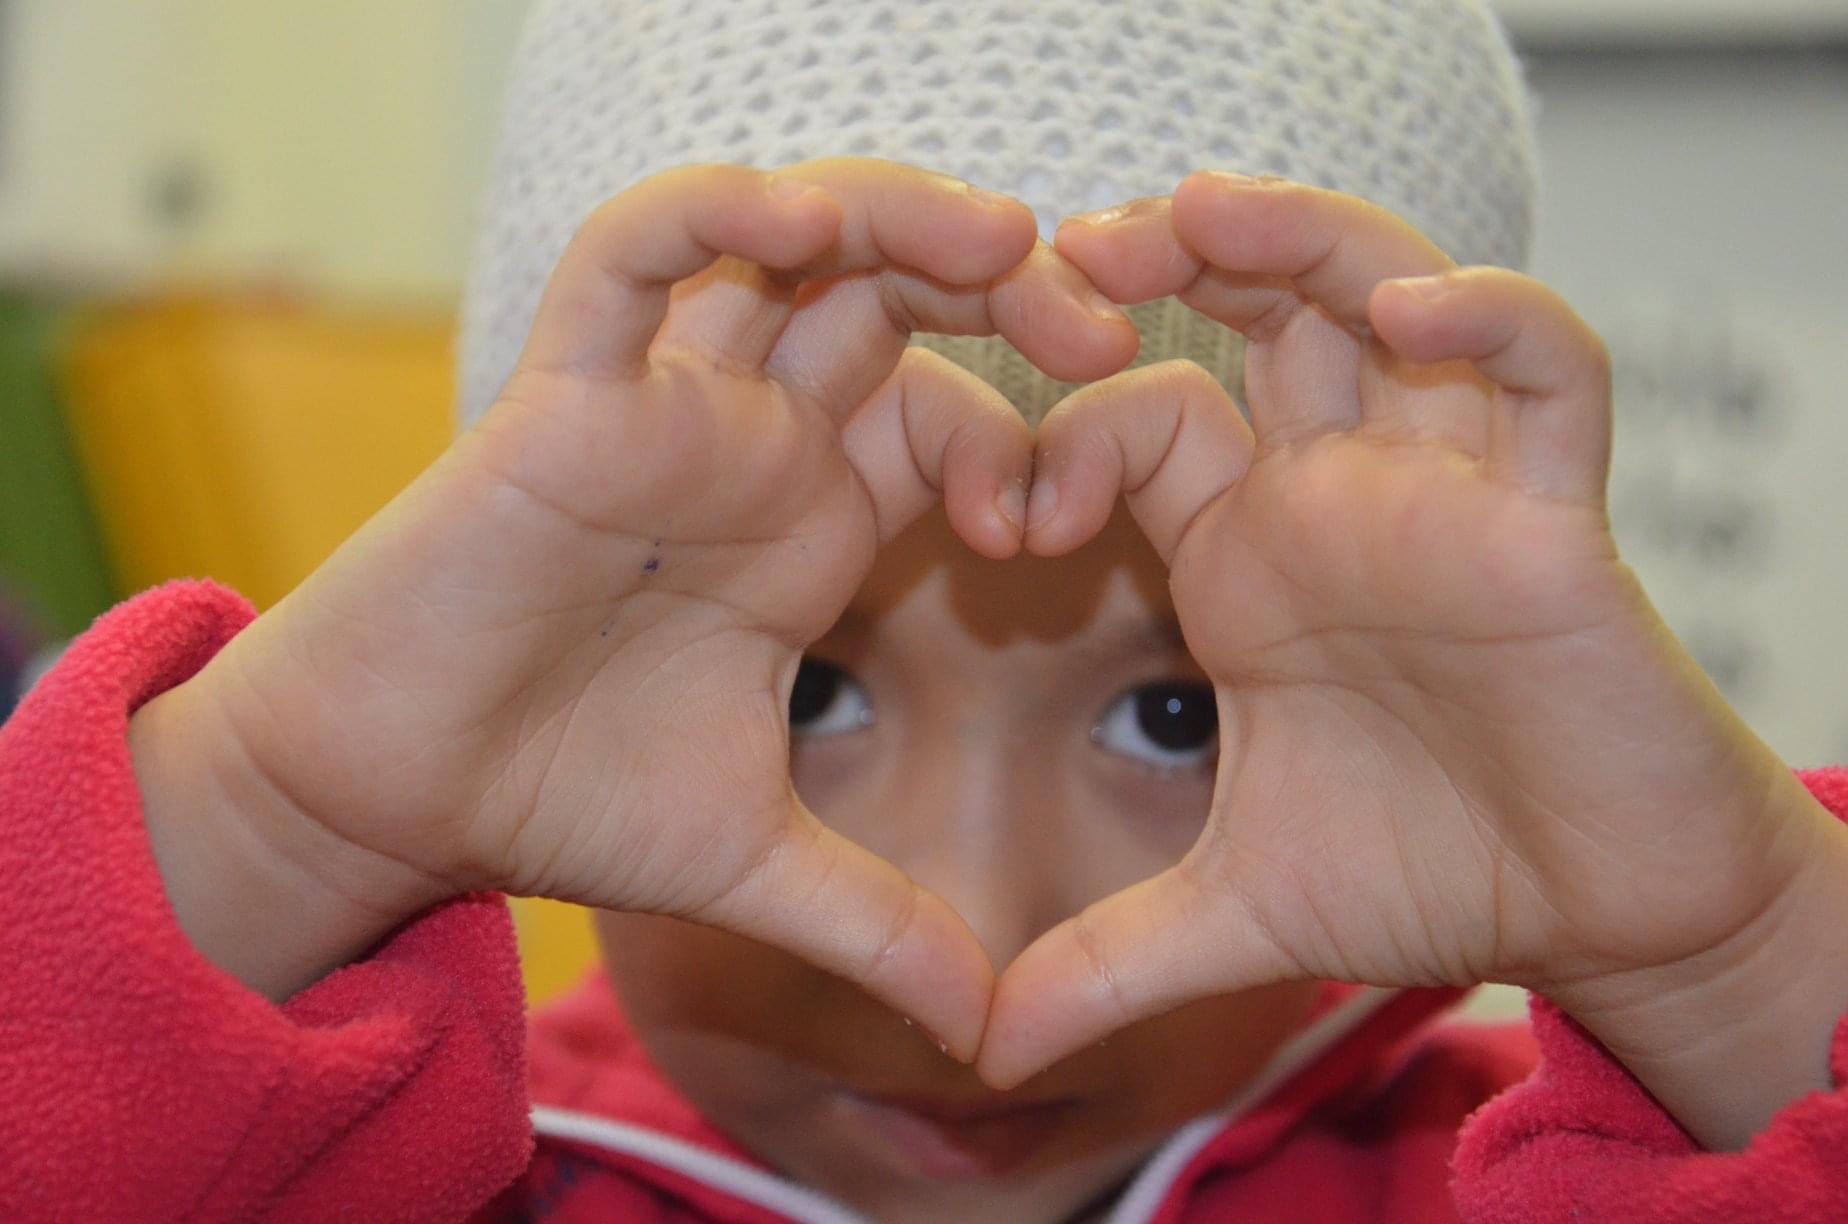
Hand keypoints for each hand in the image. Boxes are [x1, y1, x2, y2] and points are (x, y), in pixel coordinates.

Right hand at [177, 159, 1135, 1042]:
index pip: (950, 417)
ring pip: (786, 241)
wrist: (396, 800)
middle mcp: (749, 446)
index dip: (1026, 439)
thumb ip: (879, 925)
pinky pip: (631, 253)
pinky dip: (711, 210)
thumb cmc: (559, 798)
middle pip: (893, 297)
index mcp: (808, 523)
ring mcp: (664, 408)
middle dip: (1009, 288)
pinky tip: (797, 217)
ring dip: (899, 216)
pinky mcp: (564, 394)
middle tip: (1103, 325)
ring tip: (1000, 239)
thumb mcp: (755, 861)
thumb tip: (991, 1033)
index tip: (1052, 530)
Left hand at [978, 173, 1847, 1121]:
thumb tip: (980, 1047)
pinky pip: (1547, 373)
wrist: (1599, 918)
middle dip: (1167, 257)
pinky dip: (1494, 323)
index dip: (1060, 438)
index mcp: (1249, 557)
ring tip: (1199, 213)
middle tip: (1067, 251)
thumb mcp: (1238, 916)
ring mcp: (1448, 493)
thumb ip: (1105, 961)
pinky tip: (1417, 312)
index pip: (1141, 420)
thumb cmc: (1433, 877)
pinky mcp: (1556, 521)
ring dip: (1299, 239)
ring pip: (1386, 295)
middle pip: (1256, 309)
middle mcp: (1339, 497)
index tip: (1005, 523)